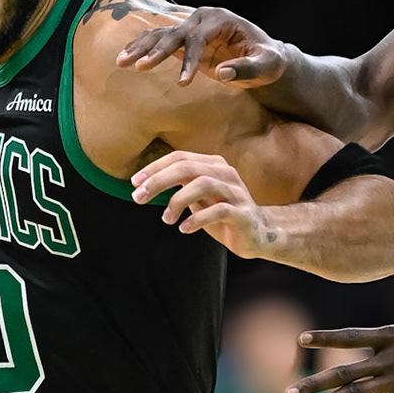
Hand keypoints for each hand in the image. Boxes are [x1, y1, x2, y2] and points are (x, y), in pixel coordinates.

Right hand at [115, 5, 286, 86]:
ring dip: (141, 48)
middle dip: (156, 51)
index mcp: (221, 20)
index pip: (199, 39)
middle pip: (175, 33)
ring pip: (161, 35)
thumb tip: (222, 73)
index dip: (190, 60)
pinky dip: (142, 48)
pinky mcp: (185, 38)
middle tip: (140, 67)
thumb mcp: (266, 66)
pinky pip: (159, 41)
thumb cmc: (268, 60)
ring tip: (121, 62)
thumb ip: (247, 69)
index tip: (183, 83)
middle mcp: (202, 18)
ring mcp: (191, 26)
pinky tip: (125, 57)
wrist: (264, 55)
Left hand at [131, 151, 284, 260]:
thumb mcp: (198, 198)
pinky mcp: (243, 213)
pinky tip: (184, 228)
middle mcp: (225, 173)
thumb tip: (146, 185)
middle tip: (139, 197)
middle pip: (188, 167)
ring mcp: (236, 192)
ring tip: (166, 219)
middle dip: (159, 181)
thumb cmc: (223, 215)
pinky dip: (197, 219)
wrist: (258, 235)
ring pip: (203, 184)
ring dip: (178, 201)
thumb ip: (180, 187)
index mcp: (213, 165)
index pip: (180, 157)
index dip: (155, 168)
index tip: (135, 182)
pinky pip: (219, 211)